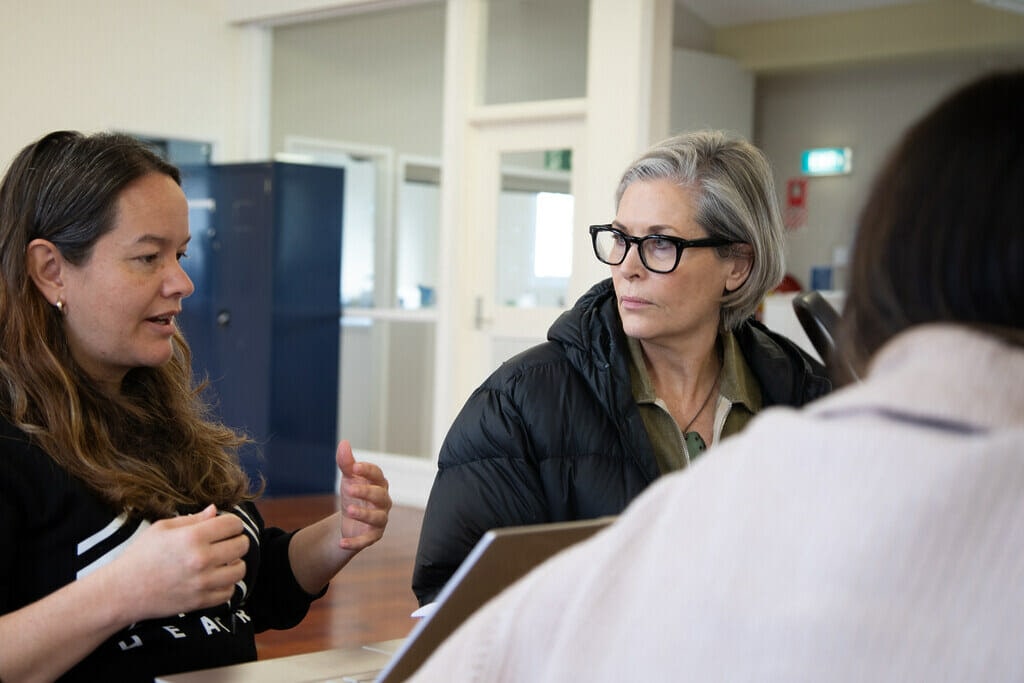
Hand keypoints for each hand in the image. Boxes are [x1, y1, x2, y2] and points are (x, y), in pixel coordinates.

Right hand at [111, 505, 248, 621]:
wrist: (122, 592)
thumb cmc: (140, 556)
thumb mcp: (162, 529)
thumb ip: (193, 519)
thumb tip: (215, 511)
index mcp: (192, 537)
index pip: (233, 524)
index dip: (232, 522)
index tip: (226, 526)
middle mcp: (202, 559)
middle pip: (242, 545)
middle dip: (236, 540)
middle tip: (224, 542)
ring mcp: (203, 583)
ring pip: (240, 569)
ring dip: (234, 563)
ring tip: (221, 561)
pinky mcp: (201, 602)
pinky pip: (229, 591)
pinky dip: (226, 584)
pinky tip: (214, 578)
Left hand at [336, 440, 391, 551]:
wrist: (350, 521)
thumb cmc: (354, 494)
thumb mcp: (348, 478)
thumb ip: (347, 463)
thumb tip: (344, 443)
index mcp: (378, 484)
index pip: (377, 475)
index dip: (367, 471)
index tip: (354, 468)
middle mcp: (383, 501)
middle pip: (380, 495)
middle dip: (366, 492)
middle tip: (348, 489)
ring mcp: (380, 519)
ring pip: (377, 517)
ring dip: (363, 514)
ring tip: (347, 510)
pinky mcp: (373, 536)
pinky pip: (367, 540)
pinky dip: (355, 542)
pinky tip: (342, 542)